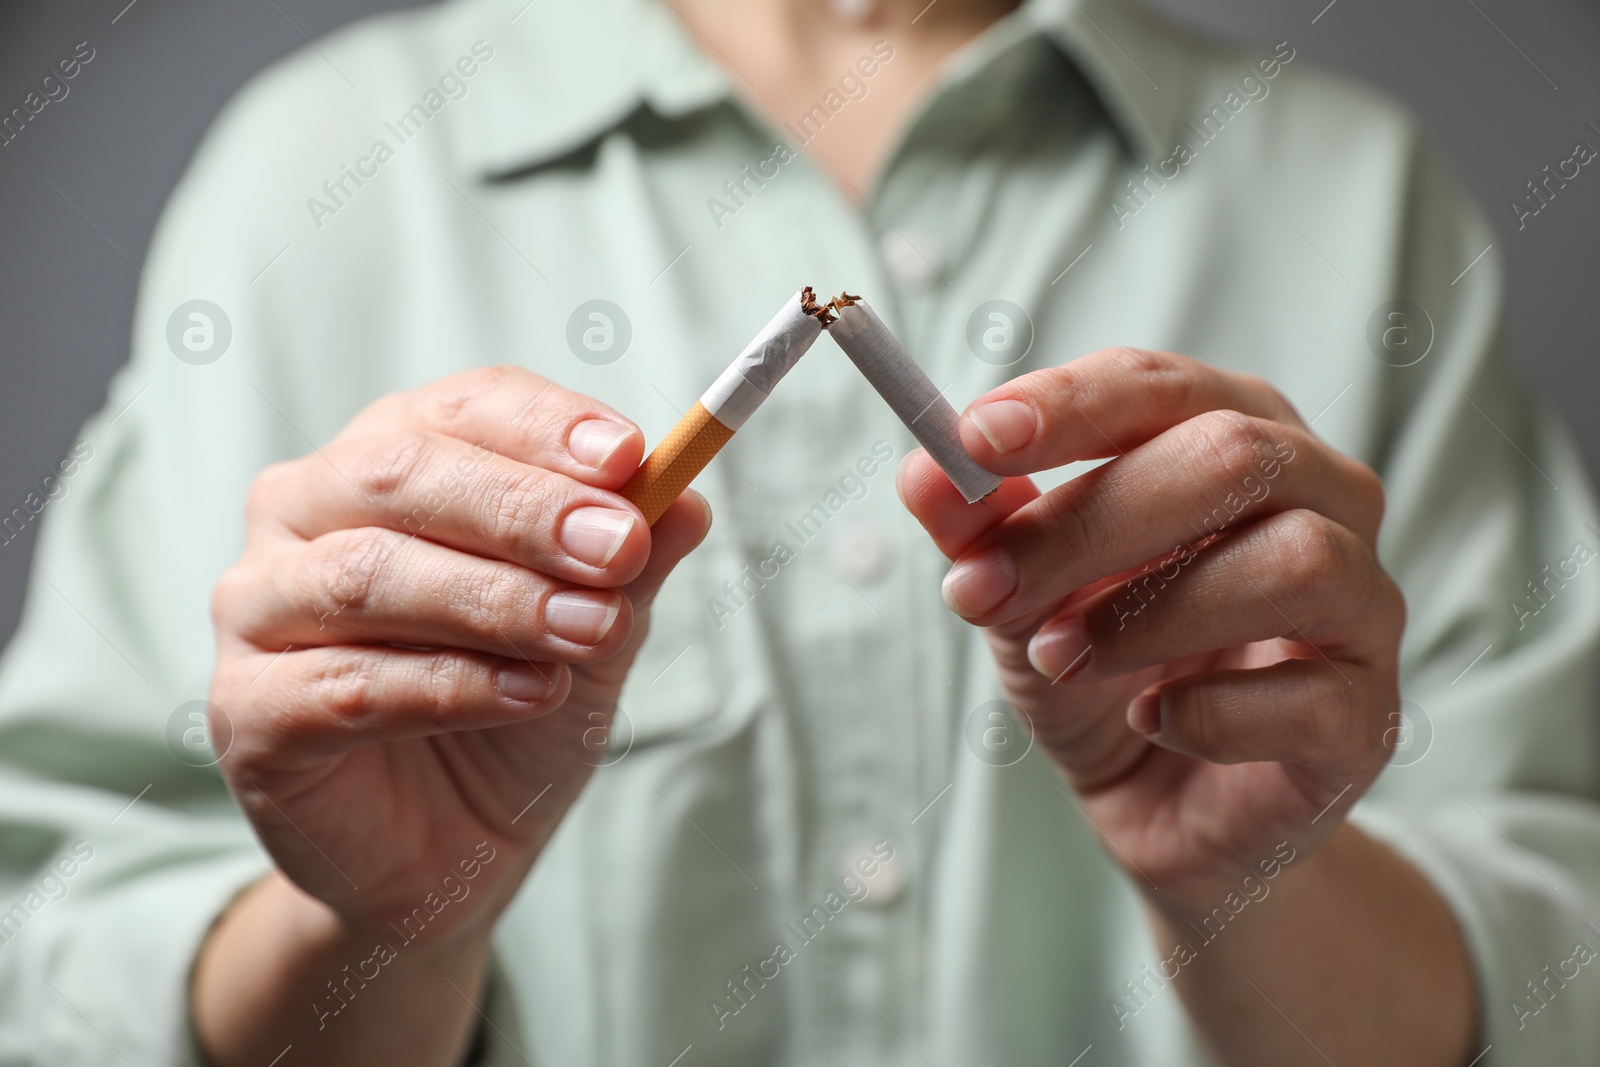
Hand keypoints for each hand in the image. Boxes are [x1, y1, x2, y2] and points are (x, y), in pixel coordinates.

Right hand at [197, 367, 708, 1063]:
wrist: (452, 849)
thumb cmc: (513, 710)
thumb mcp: (594, 631)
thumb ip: (630, 564)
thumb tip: (686, 499)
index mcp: (385, 462)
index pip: (458, 407)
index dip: (544, 427)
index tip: (631, 457)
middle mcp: (302, 513)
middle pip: (400, 473)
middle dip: (524, 509)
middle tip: (620, 547)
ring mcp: (258, 608)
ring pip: (368, 574)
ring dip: (498, 599)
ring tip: (593, 630)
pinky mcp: (247, 709)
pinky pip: (345, 684)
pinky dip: (452, 684)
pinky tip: (531, 692)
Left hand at [899, 348, 1402, 907]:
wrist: (1164, 804)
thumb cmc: (1104, 667)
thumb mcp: (1021, 597)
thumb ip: (979, 534)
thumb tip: (920, 473)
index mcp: (1235, 433)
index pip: (1161, 385)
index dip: (1068, 405)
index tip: (972, 439)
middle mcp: (1321, 498)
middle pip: (1233, 455)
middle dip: (1089, 522)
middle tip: (987, 589)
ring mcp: (1364, 605)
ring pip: (1294, 561)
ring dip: (1149, 614)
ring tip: (1060, 658)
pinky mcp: (1372, 714)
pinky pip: (1310, 696)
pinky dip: (1206, 713)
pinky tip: (1150, 722)